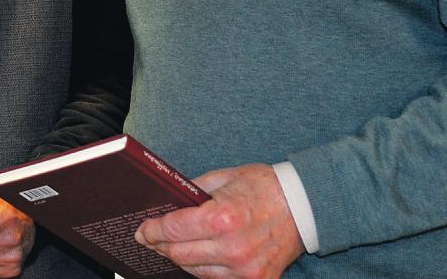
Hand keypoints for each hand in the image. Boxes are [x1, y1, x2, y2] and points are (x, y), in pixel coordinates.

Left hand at [135, 164, 303, 278]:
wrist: (305, 206)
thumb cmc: (264, 187)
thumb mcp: (224, 178)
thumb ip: (193, 191)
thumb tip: (167, 203)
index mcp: (222, 217)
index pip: (173, 230)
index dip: (151, 230)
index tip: (141, 229)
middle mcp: (232, 248)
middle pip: (179, 255)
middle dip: (160, 246)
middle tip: (149, 239)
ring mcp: (245, 269)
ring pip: (196, 271)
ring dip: (180, 259)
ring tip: (171, 247)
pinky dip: (204, 269)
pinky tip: (198, 256)